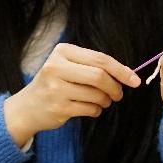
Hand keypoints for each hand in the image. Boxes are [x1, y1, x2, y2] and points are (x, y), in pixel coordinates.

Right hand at [4, 43, 139, 146]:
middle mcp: (56, 67)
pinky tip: (91, 108)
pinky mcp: (58, 107)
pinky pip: (90, 109)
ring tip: (102, 101)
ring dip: (105, 101)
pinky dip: (96, 110)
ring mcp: (56, 88)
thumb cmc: (55, 83)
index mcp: (62, 51)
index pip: (100, 59)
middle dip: (115, 87)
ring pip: (96, 95)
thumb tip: (128, 74)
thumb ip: (94, 66)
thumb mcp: (69, 66)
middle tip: (118, 95)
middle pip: (99, 76)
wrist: (27, 107)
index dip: (121, 70)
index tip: (135, 80)